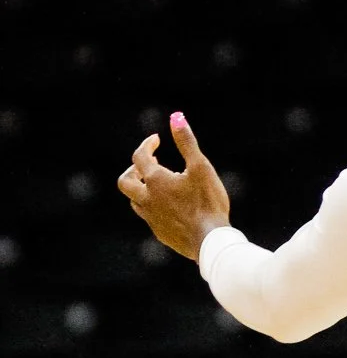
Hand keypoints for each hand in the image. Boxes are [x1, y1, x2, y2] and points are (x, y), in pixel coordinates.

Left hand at [117, 112, 231, 260]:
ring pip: (135, 200)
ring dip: (142, 188)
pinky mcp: (160, 232)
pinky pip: (149, 216)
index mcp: (156, 181)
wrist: (210, 241)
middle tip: (150, 163)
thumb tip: (176, 117)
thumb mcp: (200, 167)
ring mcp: (151, 218)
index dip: (147, 144)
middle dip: (133, 169)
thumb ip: (187, 142)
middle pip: (125, 181)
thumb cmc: (207, 202)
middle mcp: (147, 199)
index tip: (157, 139)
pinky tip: (171, 205)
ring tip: (160, 183)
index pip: (140, 156)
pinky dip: (153, 205)